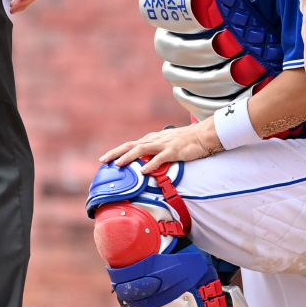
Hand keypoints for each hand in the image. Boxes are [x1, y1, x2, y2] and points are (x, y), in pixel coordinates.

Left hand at [100, 119, 223, 171]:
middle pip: (131, 145)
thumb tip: (145, 162)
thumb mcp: (167, 143)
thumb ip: (155, 150)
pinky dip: (150, 164)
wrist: (203, 135)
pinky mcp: (173, 151)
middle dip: (115, 152)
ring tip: (118, 164)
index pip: (130, 145)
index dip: (117, 151)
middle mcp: (154, 140)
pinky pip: (160, 158)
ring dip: (129, 157)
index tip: (105, 159)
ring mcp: (164, 145)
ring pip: (142, 149)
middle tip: (103, 161)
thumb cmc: (186, 140)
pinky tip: (143, 171)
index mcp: (152, 139)